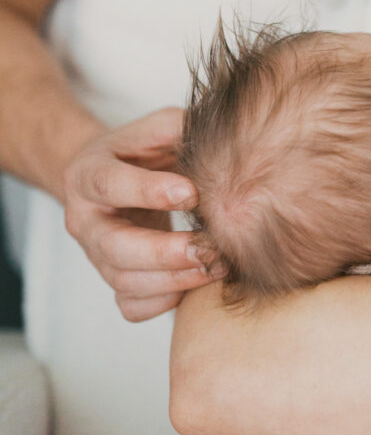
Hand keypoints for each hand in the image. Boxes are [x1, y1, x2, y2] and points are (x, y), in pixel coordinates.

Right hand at [63, 107, 220, 321]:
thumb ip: (180, 129)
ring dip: (176, 280)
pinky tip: (196, 282)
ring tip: (218, 265)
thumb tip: (221, 140)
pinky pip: (132, 307)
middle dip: (165, 252)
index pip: (111, 185)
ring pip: (126, 282)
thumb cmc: (141, 149)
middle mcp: (85, 220)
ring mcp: (96, 255)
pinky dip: (165, 301)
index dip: (149, 191)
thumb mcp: (157, 127)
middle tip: (209, 248)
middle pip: (116, 247)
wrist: (111, 176)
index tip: (192, 194)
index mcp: (88, 174)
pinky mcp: (113, 279)